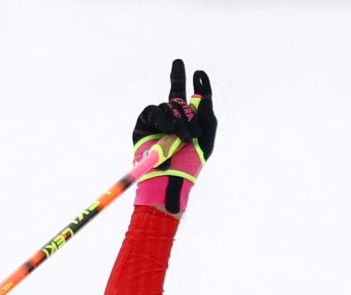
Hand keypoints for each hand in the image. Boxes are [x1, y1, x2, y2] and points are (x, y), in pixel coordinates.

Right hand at [132, 59, 216, 214]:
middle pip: (176, 93)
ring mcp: (158, 121)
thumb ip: (207, 117)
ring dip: (179, 118)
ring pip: (169, 104)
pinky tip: (168, 129)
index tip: (200, 72)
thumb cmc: (189, 163)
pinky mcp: (143, 124)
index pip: (194, 99)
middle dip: (178, 77)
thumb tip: (203, 96)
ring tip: (183, 136)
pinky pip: (154, 110)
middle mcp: (174, 119)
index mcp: (191, 122)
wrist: (168, 177)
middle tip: (179, 61)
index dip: (198, 85)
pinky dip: (163, 118)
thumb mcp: (206, 140)